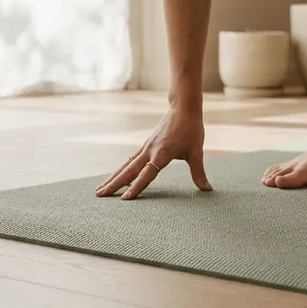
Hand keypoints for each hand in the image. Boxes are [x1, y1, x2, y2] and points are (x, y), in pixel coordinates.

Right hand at [96, 108, 211, 199]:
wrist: (183, 108)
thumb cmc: (191, 129)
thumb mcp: (197, 152)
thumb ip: (199, 172)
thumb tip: (207, 189)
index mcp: (162, 154)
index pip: (147, 174)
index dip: (136, 187)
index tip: (124, 199)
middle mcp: (150, 151)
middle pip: (129, 171)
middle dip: (114, 184)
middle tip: (99, 196)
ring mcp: (145, 147)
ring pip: (126, 165)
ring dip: (113, 177)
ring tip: (99, 190)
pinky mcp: (146, 145)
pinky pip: (130, 160)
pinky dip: (122, 170)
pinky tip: (116, 177)